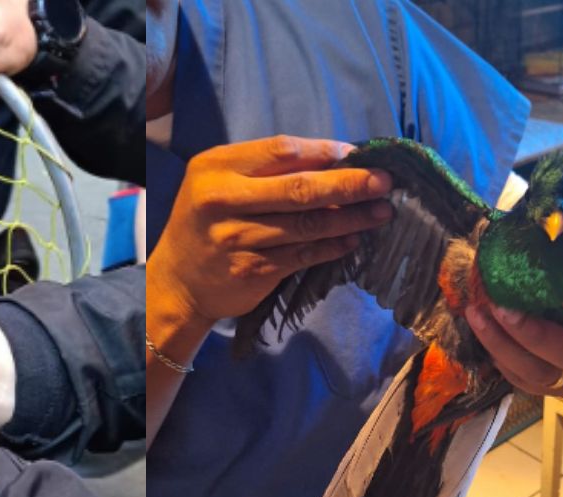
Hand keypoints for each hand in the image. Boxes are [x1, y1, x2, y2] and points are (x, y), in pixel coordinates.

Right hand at [147, 135, 392, 326]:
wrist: (178, 280)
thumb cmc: (208, 221)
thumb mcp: (222, 183)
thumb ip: (266, 170)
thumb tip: (336, 160)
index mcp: (216, 167)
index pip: (281, 150)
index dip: (325, 151)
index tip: (358, 154)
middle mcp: (223, 200)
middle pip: (299, 188)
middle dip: (349, 184)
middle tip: (384, 182)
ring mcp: (237, 238)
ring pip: (306, 225)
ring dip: (350, 218)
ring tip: (381, 212)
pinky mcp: (252, 270)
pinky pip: (303, 255)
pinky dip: (333, 247)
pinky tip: (353, 240)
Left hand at [466, 285, 562, 397]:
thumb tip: (549, 212)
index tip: (556, 283)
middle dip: (532, 333)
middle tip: (500, 307)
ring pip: (543, 374)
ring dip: (504, 346)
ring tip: (478, 315)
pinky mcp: (557, 389)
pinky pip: (524, 383)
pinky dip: (499, 358)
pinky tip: (483, 333)